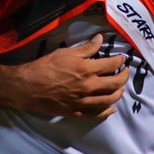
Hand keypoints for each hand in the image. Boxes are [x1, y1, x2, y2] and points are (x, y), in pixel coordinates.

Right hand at [11, 34, 128, 117]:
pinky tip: (111, 108)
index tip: (122, 58)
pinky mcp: (77, 112)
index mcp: (87, 69)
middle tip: (125, 71)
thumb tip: (100, 39)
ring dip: (118, 93)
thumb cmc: (46, 66)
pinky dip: (107, 111)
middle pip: (115, 83)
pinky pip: (97, 114)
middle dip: (124, 76)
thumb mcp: (66, 52)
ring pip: (109, 100)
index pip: (112, 64)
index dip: (120, 60)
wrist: (29, 87)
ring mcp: (84, 102)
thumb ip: (86, 48)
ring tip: (120, 87)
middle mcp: (89, 87)